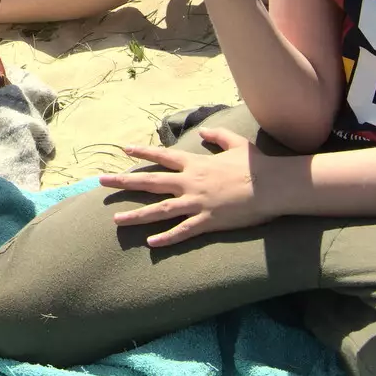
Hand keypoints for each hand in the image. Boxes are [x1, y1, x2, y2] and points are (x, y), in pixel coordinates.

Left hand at [99, 129, 276, 245]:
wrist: (273, 185)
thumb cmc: (256, 164)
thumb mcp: (235, 144)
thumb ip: (217, 136)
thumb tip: (204, 131)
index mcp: (195, 164)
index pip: (162, 156)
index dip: (141, 153)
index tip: (123, 150)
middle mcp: (190, 182)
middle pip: (150, 182)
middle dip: (124, 182)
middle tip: (101, 182)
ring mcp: (197, 203)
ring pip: (159, 211)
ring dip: (136, 215)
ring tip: (116, 220)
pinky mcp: (207, 221)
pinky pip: (182, 232)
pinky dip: (166, 238)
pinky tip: (150, 244)